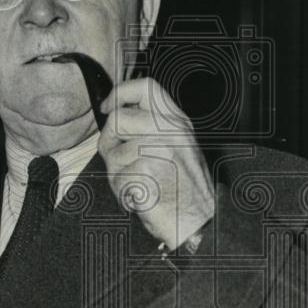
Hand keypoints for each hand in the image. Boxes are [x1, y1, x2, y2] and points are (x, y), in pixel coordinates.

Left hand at [98, 77, 214, 249]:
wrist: (200, 221)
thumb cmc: (185, 190)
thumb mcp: (177, 146)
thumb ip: (153, 127)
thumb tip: (118, 116)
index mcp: (177, 121)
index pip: (145, 87)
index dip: (120, 93)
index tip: (107, 106)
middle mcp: (169, 130)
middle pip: (117, 119)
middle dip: (109, 141)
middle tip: (120, 161)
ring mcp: (158, 148)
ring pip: (112, 152)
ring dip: (117, 173)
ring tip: (140, 184)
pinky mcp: (145, 170)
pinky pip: (116, 177)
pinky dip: (122, 192)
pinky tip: (142, 196)